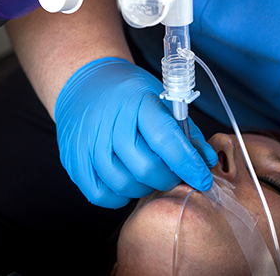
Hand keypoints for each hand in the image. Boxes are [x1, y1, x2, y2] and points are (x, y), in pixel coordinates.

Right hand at [55, 57, 217, 207]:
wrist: (83, 84)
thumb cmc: (127, 93)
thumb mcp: (160, 99)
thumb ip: (185, 131)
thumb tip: (206, 161)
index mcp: (136, 101)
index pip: (166, 140)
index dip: (187, 164)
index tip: (201, 179)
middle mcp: (109, 121)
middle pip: (145, 168)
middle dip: (168, 179)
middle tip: (173, 175)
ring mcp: (87, 142)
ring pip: (123, 184)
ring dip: (144, 188)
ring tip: (149, 175)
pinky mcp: (73, 158)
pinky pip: (99, 194)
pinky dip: (118, 195)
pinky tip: (126, 181)